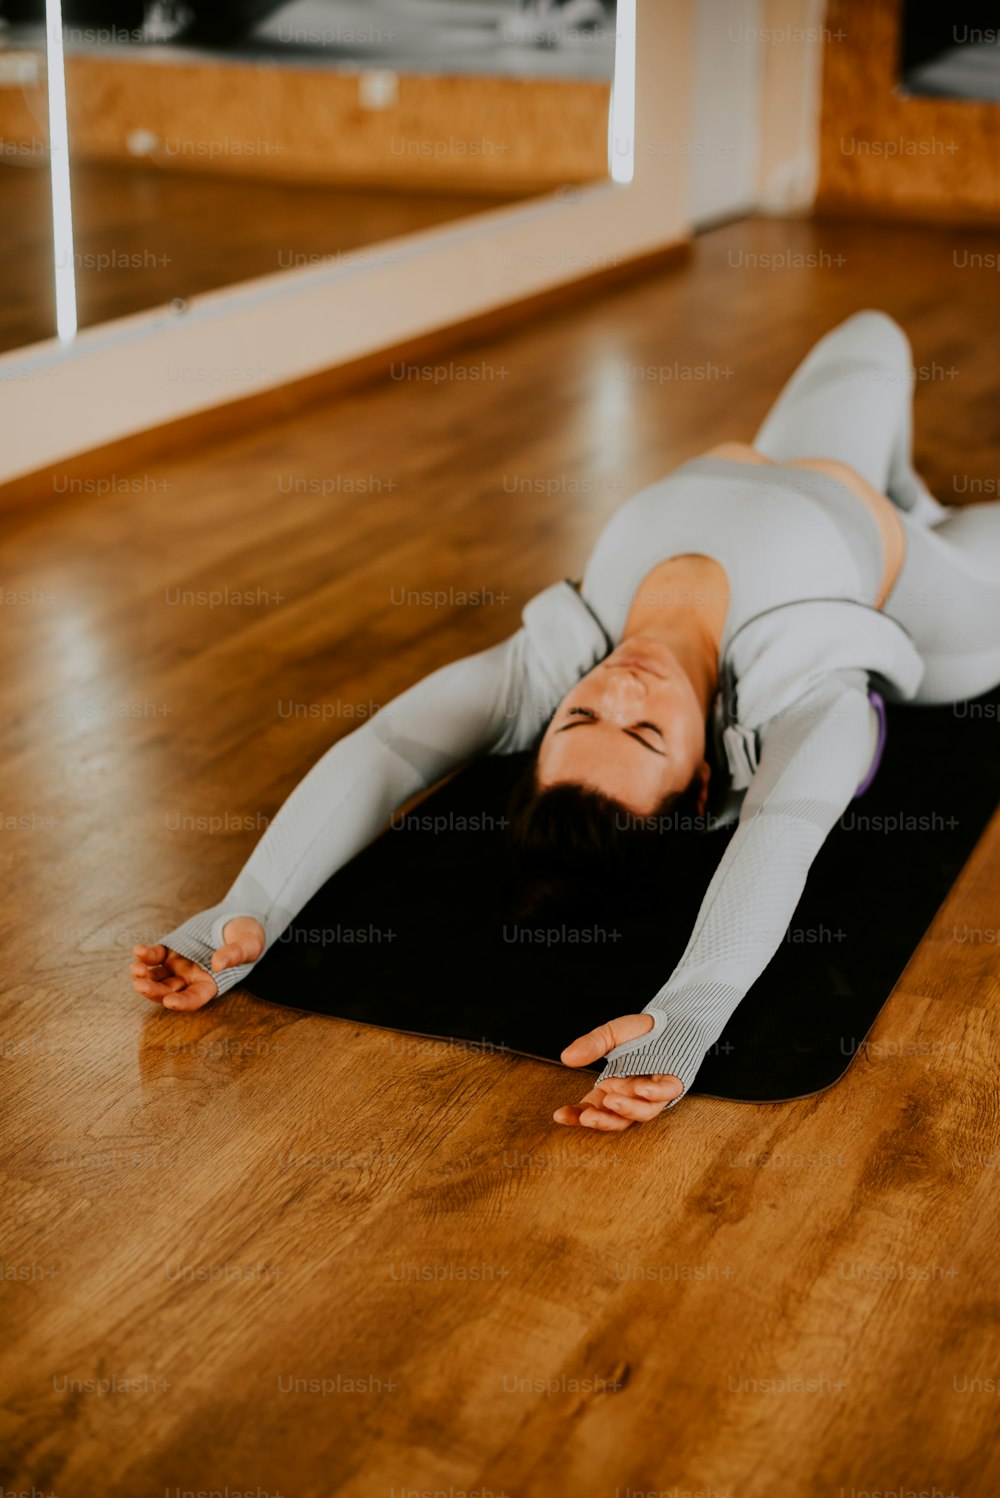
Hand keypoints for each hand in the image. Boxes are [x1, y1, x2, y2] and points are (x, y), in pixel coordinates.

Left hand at [130, 916, 264, 1012]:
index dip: (182, 1003)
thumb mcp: (248, 945)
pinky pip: (155, 956)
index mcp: (211, 983)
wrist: (238, 919)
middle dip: (154, 991)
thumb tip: (218, 964)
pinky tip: (138, 951)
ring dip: (144, 976)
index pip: (195, 998)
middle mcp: (191, 978)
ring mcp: (179, 965)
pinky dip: (146, 955)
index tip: (169, 1002)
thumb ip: (235, 954)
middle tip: (141, 985)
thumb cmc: (248, 937)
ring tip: (136, 968)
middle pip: (169, 991)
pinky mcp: (171, 950)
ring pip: (157, 977)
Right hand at [554, 1012, 683, 1129]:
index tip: (559, 1115)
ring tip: (612, 1100)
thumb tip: (566, 1057)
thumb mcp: (609, 1035)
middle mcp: (632, 1095)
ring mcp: (653, 1093)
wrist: (669, 1020)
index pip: (592, 1108)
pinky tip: (643, 1089)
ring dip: (627, 1109)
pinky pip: (666, 1093)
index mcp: (613, 1088)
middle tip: (587, 1117)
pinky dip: (655, 1094)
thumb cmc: (639, 1032)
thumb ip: (590, 1046)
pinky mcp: (673, 1082)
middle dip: (601, 1120)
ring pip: (642, 1112)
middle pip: (617, 1119)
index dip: (576, 1114)